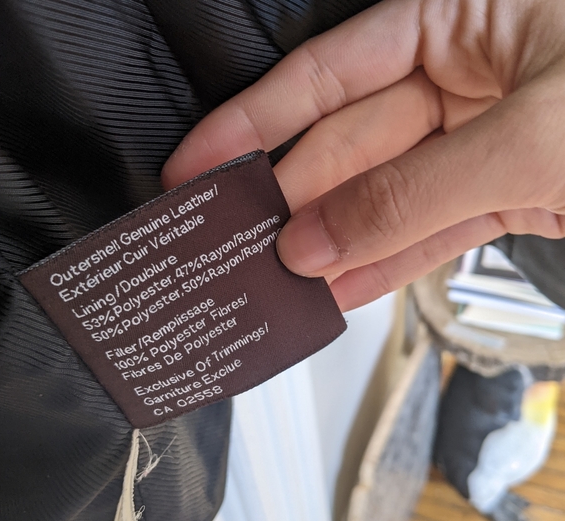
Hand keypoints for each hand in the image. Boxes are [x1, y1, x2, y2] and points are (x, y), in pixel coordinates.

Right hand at [162, 0, 564, 310]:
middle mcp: (462, 72)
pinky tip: (345, 287)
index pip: (322, 76)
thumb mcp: (536, 131)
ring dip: (334, 242)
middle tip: (234, 241)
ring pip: (386, 195)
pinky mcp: (510, 188)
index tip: (196, 162)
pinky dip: (390, 260)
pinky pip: (432, 227)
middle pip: (345, 145)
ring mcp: (483, 135)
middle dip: (289, 199)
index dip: (250, 124)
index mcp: (456, 13)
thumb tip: (322, 237)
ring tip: (279, 279)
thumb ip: (416, 188)